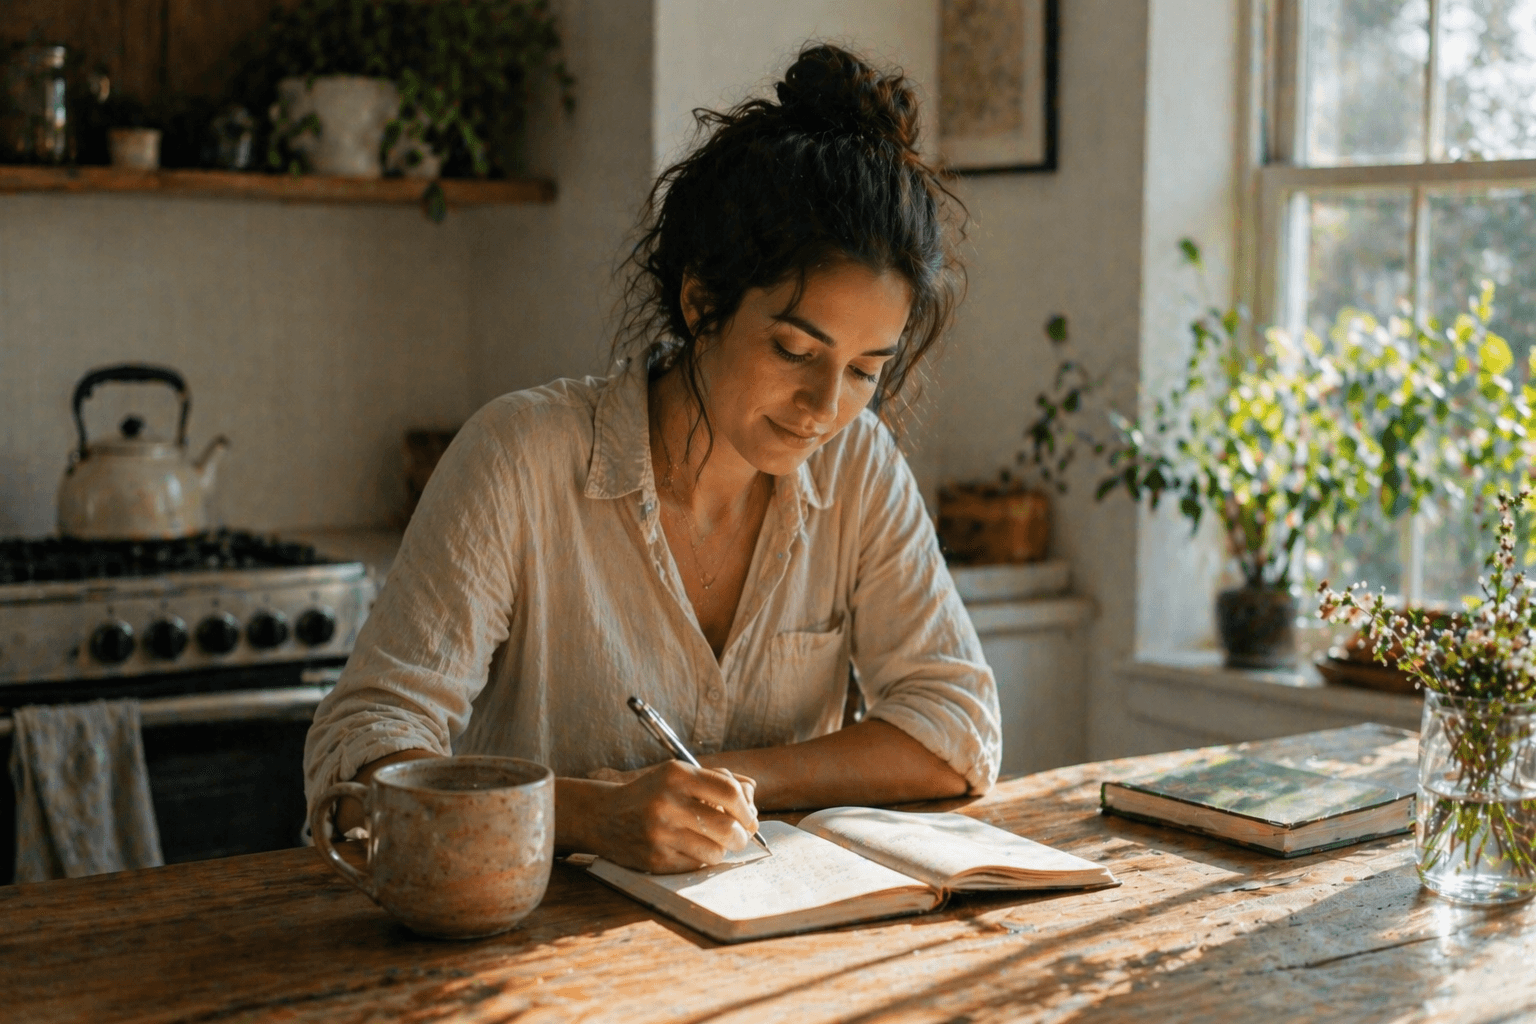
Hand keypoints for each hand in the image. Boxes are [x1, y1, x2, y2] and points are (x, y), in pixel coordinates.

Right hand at [567, 761, 758, 873]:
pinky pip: (696, 866)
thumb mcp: (679, 774)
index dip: (746, 809)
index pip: (730, 791)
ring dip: (721, 850)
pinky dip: (700, 860)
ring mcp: (660, 833)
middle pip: (728, 827)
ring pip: (715, 852)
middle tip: (739, 837)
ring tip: (712, 843)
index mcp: (677, 775)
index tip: (749, 818)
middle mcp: (667, 802)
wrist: (603, 816)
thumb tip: (752, 800)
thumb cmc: (652, 794)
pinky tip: (690, 850)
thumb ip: (718, 780)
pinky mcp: (655, 859)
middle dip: (741, 836)